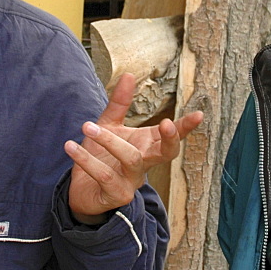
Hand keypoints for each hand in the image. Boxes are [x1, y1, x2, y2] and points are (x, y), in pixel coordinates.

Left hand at [65, 73, 203, 223]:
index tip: (199, 114)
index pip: (170, 135)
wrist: (82, 191)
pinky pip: (104, 176)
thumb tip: (129, 74)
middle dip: (169, 140)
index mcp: (146, 145)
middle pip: (166, 154)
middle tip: (166, 123)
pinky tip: (71, 146)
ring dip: (110, 141)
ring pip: (131, 160)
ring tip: (87, 126)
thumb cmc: (100, 156)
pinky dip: (87, 160)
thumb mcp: (108, 126)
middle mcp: (144, 164)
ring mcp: (131, 182)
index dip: (185, 127)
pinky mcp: (115, 195)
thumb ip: (119, 103)